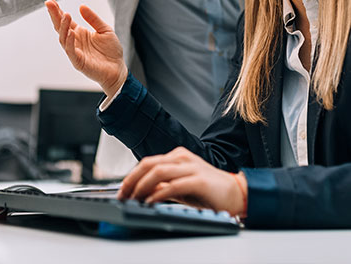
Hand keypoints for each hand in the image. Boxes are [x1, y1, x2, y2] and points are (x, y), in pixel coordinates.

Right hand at [45, 0, 127, 98]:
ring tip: (66, 15)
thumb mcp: (105, 29)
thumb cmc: (111, 51)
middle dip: (54, 15)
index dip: (57, 11)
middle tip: (49, 4)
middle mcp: (74, 41)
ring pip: (63, 39)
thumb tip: (81, 6)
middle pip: (60, 27)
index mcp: (79, 33)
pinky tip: (70, 32)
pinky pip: (71, 52)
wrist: (118, 70)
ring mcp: (75, 52)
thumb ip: (93, 19)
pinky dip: (69, 42)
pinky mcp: (78, 62)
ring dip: (63, 27)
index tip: (50, 1)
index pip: (65, 21)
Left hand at [118, 147, 246, 217]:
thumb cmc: (209, 191)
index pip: (147, 162)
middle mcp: (182, 158)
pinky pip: (173, 185)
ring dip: (142, 186)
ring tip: (134, 199)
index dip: (131, 176)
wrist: (236, 193)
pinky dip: (159, 194)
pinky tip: (151, 202)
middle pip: (149, 164)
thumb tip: (143, 191)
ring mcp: (190, 167)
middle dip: (132, 180)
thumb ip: (163, 186)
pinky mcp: (198, 180)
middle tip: (123, 195)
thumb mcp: (180, 187)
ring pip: (158, 171)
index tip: (123, 191)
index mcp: (177, 157)